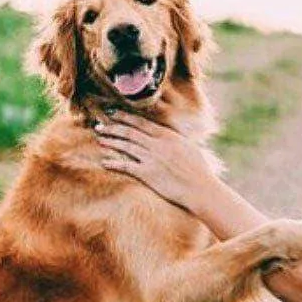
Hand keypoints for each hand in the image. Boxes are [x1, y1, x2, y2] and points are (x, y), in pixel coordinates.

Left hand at [94, 114, 215, 212]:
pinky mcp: (148, 174)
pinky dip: (114, 163)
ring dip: (111, 141)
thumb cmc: (199, 170)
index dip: (124, 117)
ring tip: (100, 138)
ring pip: (126, 146)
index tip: (113, 113)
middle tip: (100, 125)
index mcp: (168, 136)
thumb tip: (167, 135)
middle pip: (130, 132)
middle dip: (113, 127)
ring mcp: (152, 158)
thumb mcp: (188, 147)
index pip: (141, 122)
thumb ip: (174, 139)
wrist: (201, 188)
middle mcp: (158, 144)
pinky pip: (126, 166)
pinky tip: (104, 161)